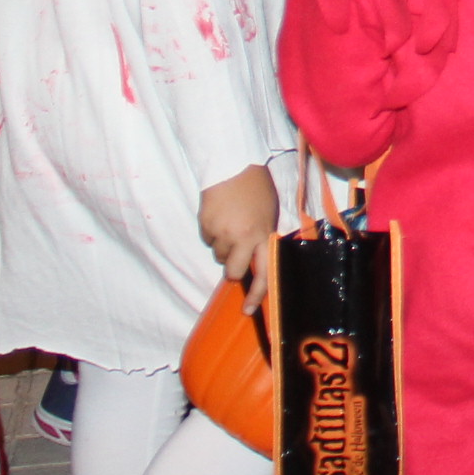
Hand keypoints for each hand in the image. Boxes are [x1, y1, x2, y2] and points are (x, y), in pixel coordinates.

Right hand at [199, 164, 278, 284]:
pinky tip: (220, 214)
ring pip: (218, 255)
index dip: (257, 294)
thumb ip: (263, 236)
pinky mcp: (205, 225)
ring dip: (223, 245)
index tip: (248, 309)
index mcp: (262, 234)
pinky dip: (212, 232)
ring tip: (231, 220)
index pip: (263, 272)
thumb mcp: (269, 213)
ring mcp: (221, 232)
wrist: (233, 165)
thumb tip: (257, 258)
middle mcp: (242, 237)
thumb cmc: (256, 188)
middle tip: (236, 250)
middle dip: (232, 267)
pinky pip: (207, 239)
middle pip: (232, 271)